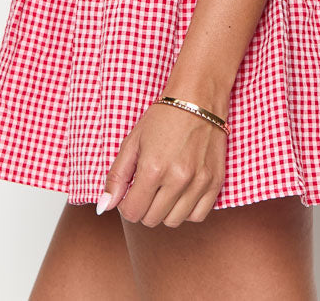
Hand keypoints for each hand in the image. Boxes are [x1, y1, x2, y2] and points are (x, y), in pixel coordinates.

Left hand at [96, 98, 227, 226]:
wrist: (199, 97)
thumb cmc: (164, 115)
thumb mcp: (133, 141)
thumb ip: (116, 176)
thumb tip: (104, 206)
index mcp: (153, 168)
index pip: (132, 212)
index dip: (126, 204)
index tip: (130, 192)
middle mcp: (177, 179)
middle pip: (152, 219)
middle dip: (144, 206)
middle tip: (147, 186)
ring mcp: (199, 182)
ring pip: (174, 221)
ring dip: (164, 210)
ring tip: (164, 188)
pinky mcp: (215, 181)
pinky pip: (198, 216)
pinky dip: (187, 210)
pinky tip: (182, 192)